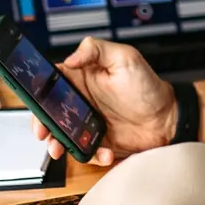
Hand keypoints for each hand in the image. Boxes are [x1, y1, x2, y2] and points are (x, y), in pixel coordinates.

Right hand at [31, 37, 175, 165]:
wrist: (168, 118)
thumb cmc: (149, 86)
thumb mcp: (126, 58)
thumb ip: (97, 50)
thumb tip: (71, 57)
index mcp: (82, 78)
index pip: (51, 82)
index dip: (39, 93)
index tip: (36, 104)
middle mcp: (81, 101)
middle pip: (49, 112)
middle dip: (42, 124)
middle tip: (44, 132)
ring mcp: (87, 123)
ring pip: (61, 135)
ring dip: (58, 144)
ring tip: (61, 149)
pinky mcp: (97, 142)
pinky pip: (84, 151)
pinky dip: (90, 154)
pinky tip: (104, 152)